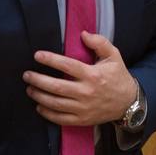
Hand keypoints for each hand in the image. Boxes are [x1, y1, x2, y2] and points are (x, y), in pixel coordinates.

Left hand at [25, 32, 139, 126]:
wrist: (128, 103)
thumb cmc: (118, 77)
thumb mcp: (114, 56)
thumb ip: (100, 42)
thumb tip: (83, 34)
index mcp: (93, 75)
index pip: (67, 65)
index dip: (50, 59)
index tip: (37, 55)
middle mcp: (86, 92)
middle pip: (56, 86)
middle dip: (38, 80)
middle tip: (27, 75)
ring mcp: (83, 108)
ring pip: (55, 103)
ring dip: (39, 96)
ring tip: (29, 88)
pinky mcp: (82, 120)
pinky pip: (60, 118)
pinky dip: (47, 113)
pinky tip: (39, 106)